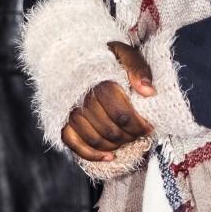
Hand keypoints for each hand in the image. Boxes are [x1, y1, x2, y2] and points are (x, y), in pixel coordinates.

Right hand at [61, 41, 155, 161]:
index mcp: (99, 80)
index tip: (148, 126)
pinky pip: (72, 143)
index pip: (120, 113)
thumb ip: (138, 68)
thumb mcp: (125, 54)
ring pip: (93, 138)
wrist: (76, 56)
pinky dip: (90, 154)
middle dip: (128, 136)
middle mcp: (81, 96)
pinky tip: (108, 157)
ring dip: (114, 145)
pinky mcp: (62, 121)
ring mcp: (69, 110)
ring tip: (126, 140)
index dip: (137, 125)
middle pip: (108, 129)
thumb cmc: (106, 58)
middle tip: (139, 134)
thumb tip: (148, 91)